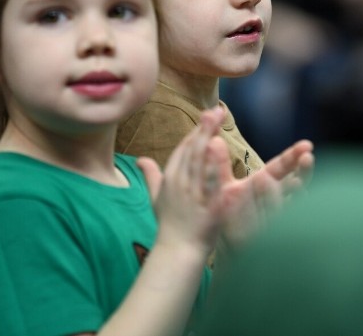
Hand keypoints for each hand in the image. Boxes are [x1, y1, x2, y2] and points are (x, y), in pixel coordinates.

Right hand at [139, 107, 228, 255]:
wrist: (176, 253)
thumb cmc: (169, 225)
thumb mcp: (156, 198)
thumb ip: (151, 177)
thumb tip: (140, 160)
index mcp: (170, 179)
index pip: (183, 149)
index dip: (196, 130)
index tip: (208, 113)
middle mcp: (179, 183)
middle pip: (191, 150)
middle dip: (204, 128)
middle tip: (217, 110)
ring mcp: (191, 194)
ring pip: (198, 162)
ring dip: (208, 139)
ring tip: (218, 121)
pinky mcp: (205, 207)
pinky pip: (210, 184)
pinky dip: (215, 167)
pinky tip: (222, 151)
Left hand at [217, 139, 314, 246]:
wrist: (227, 248)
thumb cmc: (229, 215)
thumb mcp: (223, 188)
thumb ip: (220, 166)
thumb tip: (213, 139)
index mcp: (266, 183)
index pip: (283, 166)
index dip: (294, 155)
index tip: (307, 145)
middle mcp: (277, 198)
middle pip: (297, 182)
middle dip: (303, 171)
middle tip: (306, 157)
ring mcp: (280, 217)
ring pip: (294, 204)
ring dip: (295, 194)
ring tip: (296, 182)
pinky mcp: (277, 235)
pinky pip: (287, 227)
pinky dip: (289, 220)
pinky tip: (291, 213)